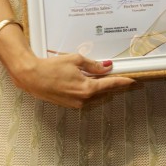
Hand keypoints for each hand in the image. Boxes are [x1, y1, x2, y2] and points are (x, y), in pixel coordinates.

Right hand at [10, 52, 136, 108]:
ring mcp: (76, 104)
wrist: (32, 77)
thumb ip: (94, 65)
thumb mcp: (75, 60)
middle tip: (116, 74)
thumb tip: (107, 66)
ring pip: (96, 97)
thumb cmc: (51, 67)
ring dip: (100, 88)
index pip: (111, 85)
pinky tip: (86, 82)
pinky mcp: (70, 105)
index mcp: (88, 89)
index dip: (123, 82)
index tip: (133, 80)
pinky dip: (89, 91)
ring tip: (99, 77)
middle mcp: (84, 100)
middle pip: (105, 92)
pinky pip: (86, 99)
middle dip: (111, 83)